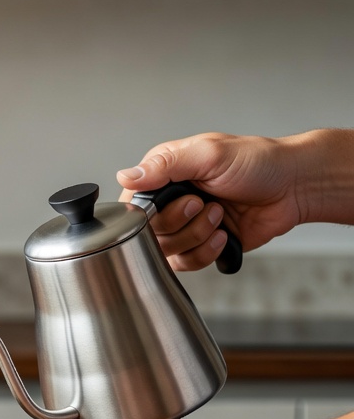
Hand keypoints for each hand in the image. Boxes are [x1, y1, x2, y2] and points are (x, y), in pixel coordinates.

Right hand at [116, 132, 308, 270]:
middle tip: (204, 203)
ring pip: (166, 251)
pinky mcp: (202, 245)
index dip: (148, 213)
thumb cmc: (257, 162)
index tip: (180, 201)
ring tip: (219, 215)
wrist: (294, 187)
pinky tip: (224, 234)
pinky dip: (206, 252)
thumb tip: (124, 177)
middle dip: (180, 223)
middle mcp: (170, 201)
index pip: (132, 204)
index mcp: (164, 175)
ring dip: (196, 236)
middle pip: (148, 232)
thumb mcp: (208, 154)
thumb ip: (164, 166)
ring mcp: (186, 225)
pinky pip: (186, 263)